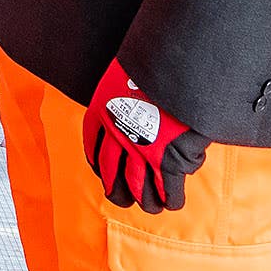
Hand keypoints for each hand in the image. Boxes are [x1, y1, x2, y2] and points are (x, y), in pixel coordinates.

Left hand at [82, 57, 210, 212]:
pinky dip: (171, 198)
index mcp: (103, 111)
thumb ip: (126, 93)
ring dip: (146, 201)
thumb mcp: (128, 73)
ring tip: (153, 205)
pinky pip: (168, 189)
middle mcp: (117, 136)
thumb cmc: (156, 64)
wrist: (176, 66)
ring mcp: (142, 151)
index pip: (93, 148)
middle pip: (112, 175)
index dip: (98, 166)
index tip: (103, 175)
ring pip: (139, 188)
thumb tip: (136, 103)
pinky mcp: (168, 159)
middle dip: (118, 192)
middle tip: (124, 200)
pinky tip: (172, 200)